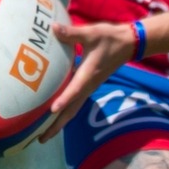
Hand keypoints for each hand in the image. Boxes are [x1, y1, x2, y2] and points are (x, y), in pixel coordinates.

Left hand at [37, 20, 135, 142]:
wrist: (128, 43)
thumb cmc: (110, 38)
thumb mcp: (91, 33)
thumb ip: (71, 33)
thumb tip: (53, 29)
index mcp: (88, 75)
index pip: (74, 90)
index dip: (64, 99)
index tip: (52, 110)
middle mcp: (88, 85)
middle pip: (71, 111)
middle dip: (56, 126)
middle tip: (40, 139)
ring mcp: (89, 87)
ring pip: (73, 110)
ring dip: (59, 123)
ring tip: (43, 135)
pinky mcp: (88, 85)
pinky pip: (74, 103)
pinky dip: (64, 112)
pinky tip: (53, 115)